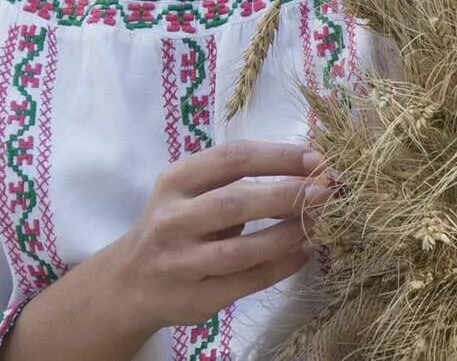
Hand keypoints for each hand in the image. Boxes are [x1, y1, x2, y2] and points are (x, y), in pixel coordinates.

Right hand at [112, 140, 331, 338]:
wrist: (130, 282)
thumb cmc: (176, 224)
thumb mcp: (191, 191)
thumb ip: (236, 180)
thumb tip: (307, 173)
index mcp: (175, 181)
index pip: (232, 159)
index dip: (279, 156)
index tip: (317, 159)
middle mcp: (172, 220)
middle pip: (236, 202)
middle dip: (287, 195)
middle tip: (326, 191)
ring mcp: (181, 263)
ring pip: (242, 250)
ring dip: (288, 235)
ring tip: (320, 223)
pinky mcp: (195, 299)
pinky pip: (248, 282)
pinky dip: (283, 266)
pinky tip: (305, 251)